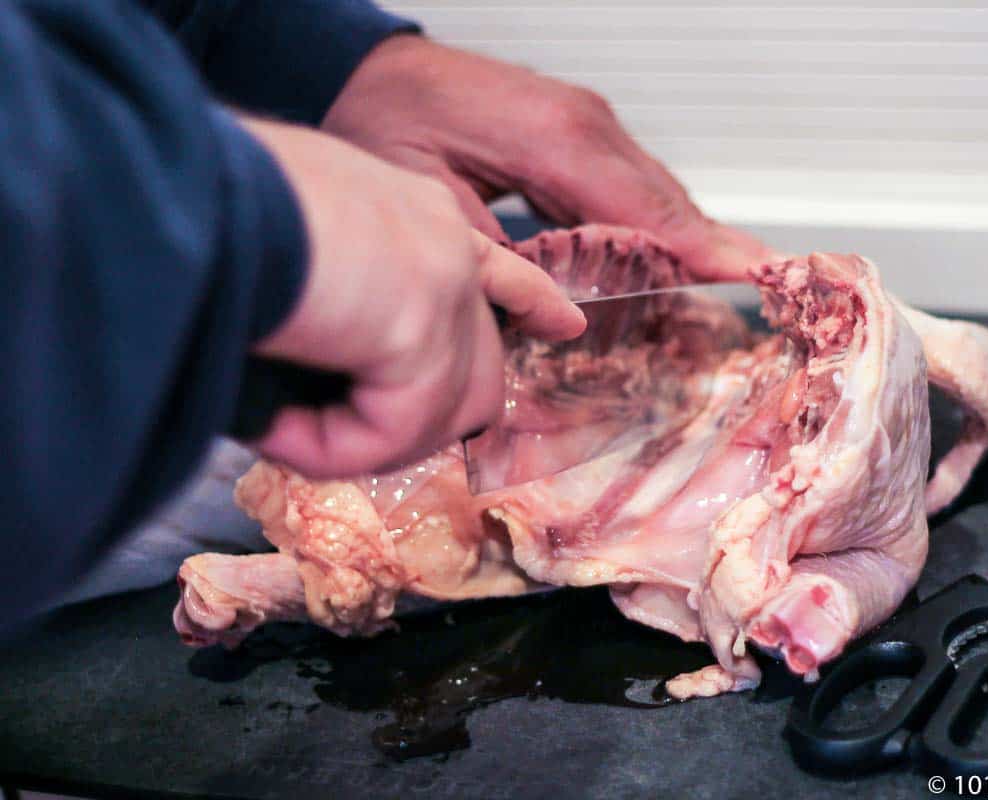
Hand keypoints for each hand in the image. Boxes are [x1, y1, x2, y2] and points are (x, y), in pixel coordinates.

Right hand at [241, 117, 585, 477]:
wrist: (204, 193)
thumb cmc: (217, 209)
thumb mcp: (292, 247)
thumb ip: (337, 300)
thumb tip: (323, 363)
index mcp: (412, 212)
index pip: (494, 264)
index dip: (530, 298)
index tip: (563, 322)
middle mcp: (440, 244)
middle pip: (477, 370)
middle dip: (418, 417)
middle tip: (345, 434)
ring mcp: (443, 290)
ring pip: (442, 414)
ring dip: (360, 441)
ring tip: (283, 424)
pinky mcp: (423, 337)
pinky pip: (390, 436)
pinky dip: (328, 449)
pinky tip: (274, 424)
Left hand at [321, 36, 774, 282]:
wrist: (370, 72)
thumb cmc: (386, 123)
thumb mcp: (429, 201)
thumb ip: (499, 258)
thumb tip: (556, 315)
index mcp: (555, 138)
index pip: (647, 208)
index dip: (703, 249)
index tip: (757, 276)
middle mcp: (584, 124)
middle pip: (667, 201)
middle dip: (715, 248)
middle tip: (764, 292)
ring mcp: (586, 123)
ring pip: (656, 192)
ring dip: (691, 239)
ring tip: (734, 283)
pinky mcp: (578, 132)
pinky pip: (633, 184)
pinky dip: (659, 222)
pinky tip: (675, 257)